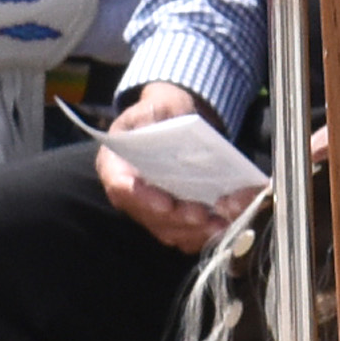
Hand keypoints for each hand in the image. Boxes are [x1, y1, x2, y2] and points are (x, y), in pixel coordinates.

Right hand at [93, 80, 256, 248]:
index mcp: (114, 164)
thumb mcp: (154, 104)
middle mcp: (129, 194)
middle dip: (177, 219)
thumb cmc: (160, 113)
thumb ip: (153, 114)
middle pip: (148, 216)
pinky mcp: (171, 220)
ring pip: (168, 231)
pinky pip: (185, 236)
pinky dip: (204, 235)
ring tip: (220, 223)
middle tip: (203, 215)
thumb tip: (163, 126)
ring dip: (194, 232)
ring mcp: (150, 210)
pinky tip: (225, 225)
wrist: (175, 122)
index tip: (166, 203)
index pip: (120, 187)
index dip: (141, 198)